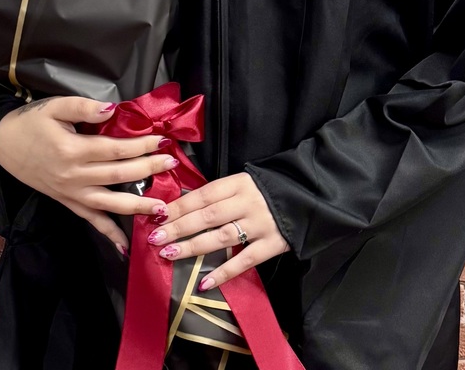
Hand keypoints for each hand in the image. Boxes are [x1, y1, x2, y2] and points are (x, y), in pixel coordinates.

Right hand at [0, 95, 176, 252]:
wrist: (2, 146)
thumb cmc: (31, 122)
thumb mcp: (54, 106)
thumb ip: (84, 107)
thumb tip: (113, 109)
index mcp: (73, 150)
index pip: (116, 149)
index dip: (141, 146)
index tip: (162, 140)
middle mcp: (74, 176)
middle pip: (119, 175)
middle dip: (148, 170)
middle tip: (172, 163)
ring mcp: (71, 194)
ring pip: (110, 204)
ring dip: (137, 206)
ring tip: (162, 207)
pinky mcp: (67, 203)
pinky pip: (91, 221)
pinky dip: (108, 234)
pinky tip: (126, 246)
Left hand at [146, 172, 289, 290]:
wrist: (309, 196)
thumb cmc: (269, 189)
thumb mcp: (244, 182)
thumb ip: (219, 194)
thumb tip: (182, 206)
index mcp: (239, 183)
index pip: (204, 195)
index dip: (180, 205)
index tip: (158, 215)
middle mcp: (248, 203)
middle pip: (208, 216)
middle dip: (179, 227)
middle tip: (155, 238)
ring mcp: (260, 225)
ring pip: (222, 237)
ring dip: (193, 247)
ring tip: (169, 254)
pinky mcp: (272, 245)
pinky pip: (245, 261)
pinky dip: (224, 272)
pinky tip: (204, 283)